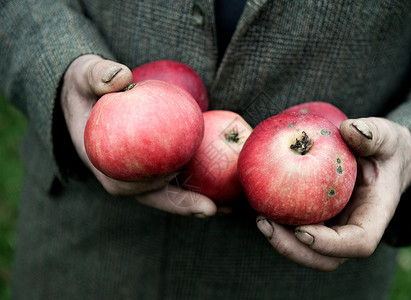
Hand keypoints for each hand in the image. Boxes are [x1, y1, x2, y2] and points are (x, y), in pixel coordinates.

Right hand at [61, 54, 216, 216]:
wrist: (91, 92)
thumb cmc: (87, 85)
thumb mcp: (85, 74)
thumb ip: (97, 75)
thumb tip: (121, 76)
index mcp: (102, 162)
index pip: (122, 185)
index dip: (145, 188)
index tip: (170, 180)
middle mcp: (124, 173)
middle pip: (154, 195)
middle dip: (181, 205)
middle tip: (210, 209)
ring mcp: (142, 170)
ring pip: (171, 190)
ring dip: (198, 201)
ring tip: (228, 208)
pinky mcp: (158, 162)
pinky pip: (181, 171)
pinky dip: (202, 179)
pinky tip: (227, 177)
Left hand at [256, 117, 410, 270]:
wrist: (384, 158)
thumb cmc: (385, 148)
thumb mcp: (385, 136)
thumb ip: (372, 134)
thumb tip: (350, 130)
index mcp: (375, 214)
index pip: (359, 242)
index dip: (330, 244)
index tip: (303, 231)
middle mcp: (354, 228)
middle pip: (326, 258)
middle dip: (295, 249)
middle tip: (266, 224)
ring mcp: (336, 227)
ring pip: (309, 250)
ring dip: (282, 240)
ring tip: (260, 218)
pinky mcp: (321, 219)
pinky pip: (300, 230)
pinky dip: (282, 224)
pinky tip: (263, 205)